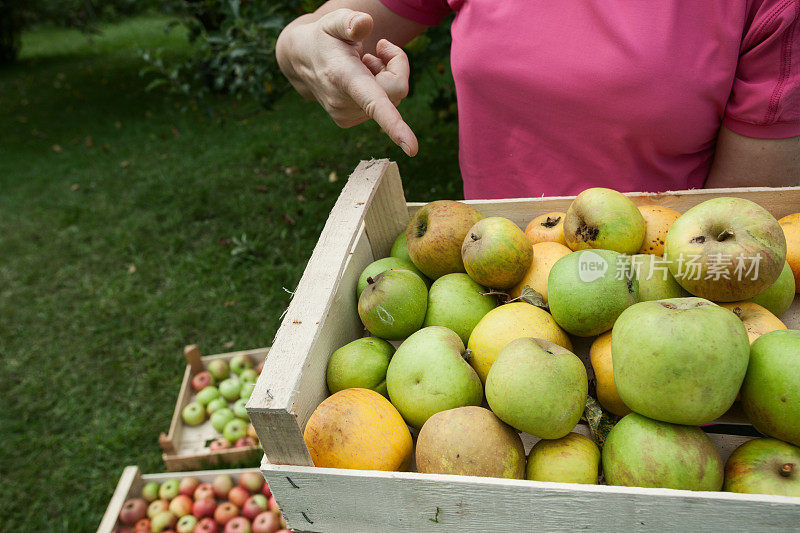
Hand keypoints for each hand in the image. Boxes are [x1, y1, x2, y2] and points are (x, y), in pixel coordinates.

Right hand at [277, 9, 417, 155]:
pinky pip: (383, 107)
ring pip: (392, 99)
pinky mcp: (348, 120)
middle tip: (379, 48)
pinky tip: (360, 77)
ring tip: (362, 63)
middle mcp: (343, 102)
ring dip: (385, 76)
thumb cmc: (324, 37)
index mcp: (344, 78)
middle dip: (397, 65)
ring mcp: (345, 115)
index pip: (374, 102)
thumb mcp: (333, 21)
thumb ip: (350, 21)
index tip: (411, 149)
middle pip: (397, 89)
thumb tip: (365, 23)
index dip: (394, 125)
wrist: (300, 60)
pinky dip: (380, 89)